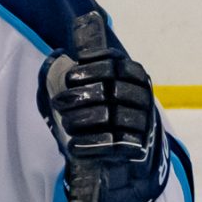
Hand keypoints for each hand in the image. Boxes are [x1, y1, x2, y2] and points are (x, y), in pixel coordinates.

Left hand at [40, 46, 166, 201]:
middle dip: (81, 96)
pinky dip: (90, 145)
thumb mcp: (102, 83)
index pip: (116, 65)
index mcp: (135, 75)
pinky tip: (72, 146)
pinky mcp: (140, 145)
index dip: (92, 69)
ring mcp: (144, 121)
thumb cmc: (107, 105)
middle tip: (57, 102)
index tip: (68, 77)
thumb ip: (88, 69)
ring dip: (83, 120)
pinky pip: (114, 144)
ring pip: (113, 117)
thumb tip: (63, 55)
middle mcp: (144, 96)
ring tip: (64, 123)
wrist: (129, 143)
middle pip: (113, 91)